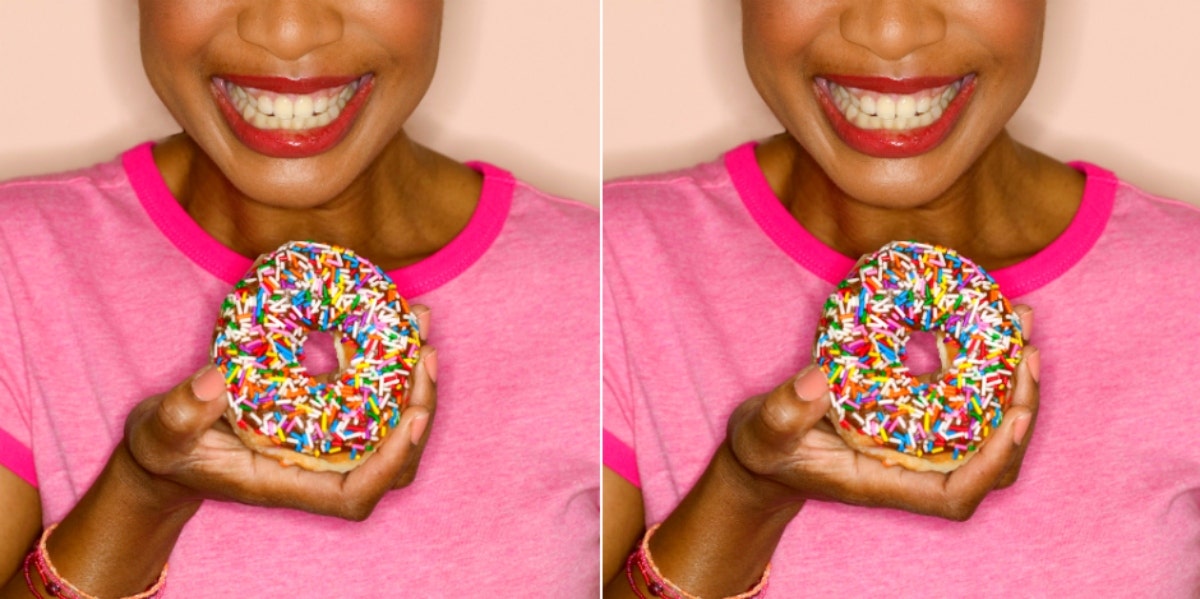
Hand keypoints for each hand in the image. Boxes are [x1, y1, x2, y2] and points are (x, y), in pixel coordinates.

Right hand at [122, 305, 437, 520]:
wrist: (170, 447)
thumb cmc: (167, 449)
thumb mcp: (162, 432)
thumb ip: (182, 413)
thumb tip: (215, 379)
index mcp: (290, 484)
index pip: (356, 494)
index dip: (390, 462)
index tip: (411, 417)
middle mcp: (321, 470)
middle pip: (393, 460)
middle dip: (418, 408)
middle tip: (425, 352)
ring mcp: (330, 445)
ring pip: (393, 426)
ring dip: (413, 379)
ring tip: (419, 323)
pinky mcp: (328, 416)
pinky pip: (374, 397)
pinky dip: (391, 361)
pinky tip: (395, 318)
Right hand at [725, 305, 1038, 520]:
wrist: (766, 450)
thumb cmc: (766, 449)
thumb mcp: (765, 430)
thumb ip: (786, 410)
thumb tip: (819, 378)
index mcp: (885, 482)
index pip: (955, 493)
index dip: (992, 463)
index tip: (1011, 419)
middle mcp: (914, 470)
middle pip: (991, 461)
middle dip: (1019, 409)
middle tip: (1026, 350)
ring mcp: (921, 446)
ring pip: (988, 429)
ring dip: (1012, 382)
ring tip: (1020, 324)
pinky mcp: (917, 419)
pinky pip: (967, 402)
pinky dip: (986, 366)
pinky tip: (989, 322)